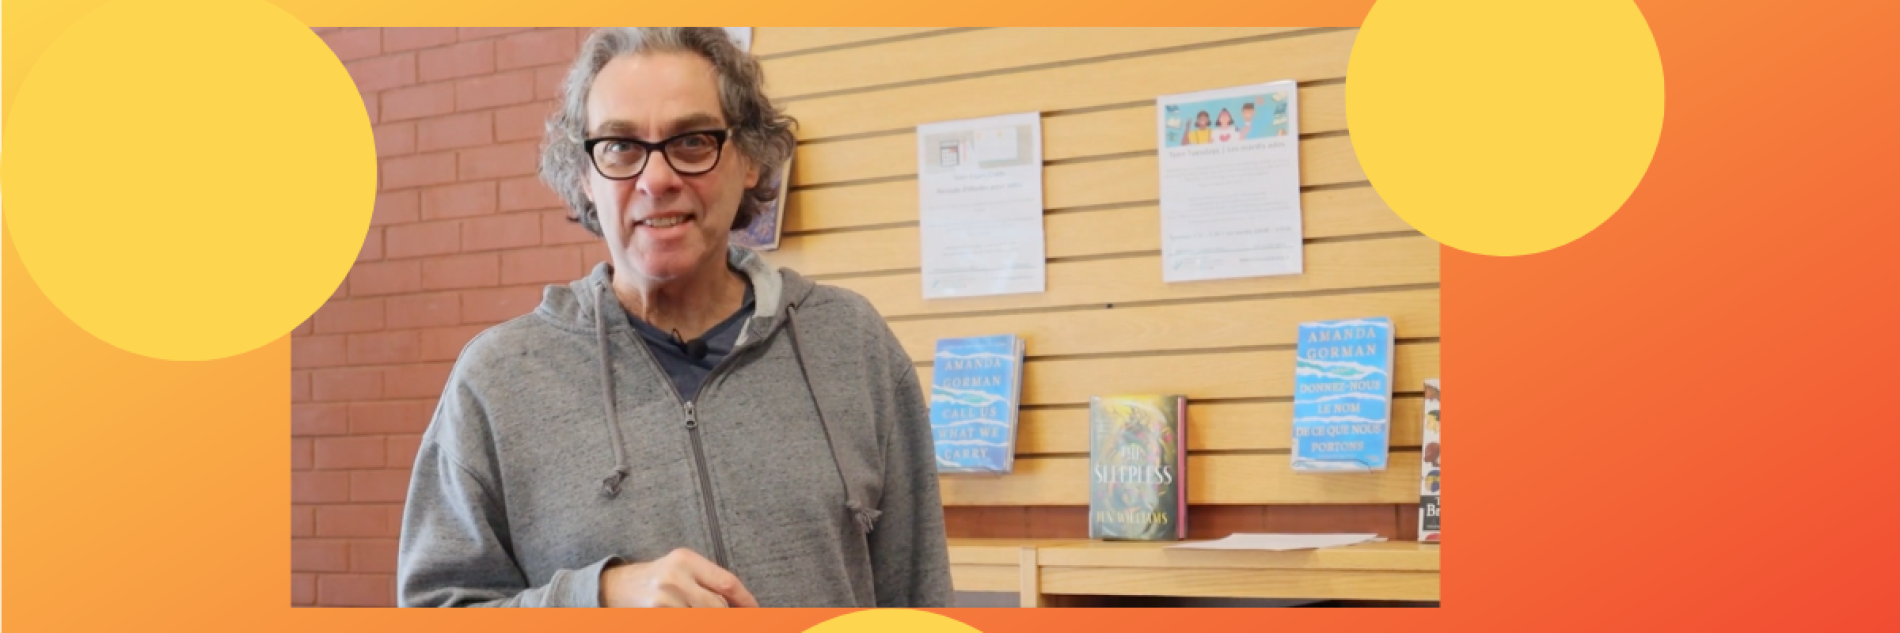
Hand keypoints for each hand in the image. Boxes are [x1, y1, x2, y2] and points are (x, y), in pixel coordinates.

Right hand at [599, 548, 758, 607]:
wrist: (613, 588)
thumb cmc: (655, 579)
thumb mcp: (681, 569)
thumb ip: (708, 582)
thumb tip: (741, 606)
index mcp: (685, 559)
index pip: (727, 583)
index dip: (747, 602)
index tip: (757, 613)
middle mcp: (674, 577)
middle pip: (718, 607)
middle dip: (730, 618)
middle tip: (739, 620)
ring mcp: (663, 600)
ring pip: (703, 618)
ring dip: (710, 620)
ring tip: (700, 611)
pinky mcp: (655, 616)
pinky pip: (684, 623)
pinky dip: (692, 622)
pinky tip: (686, 615)